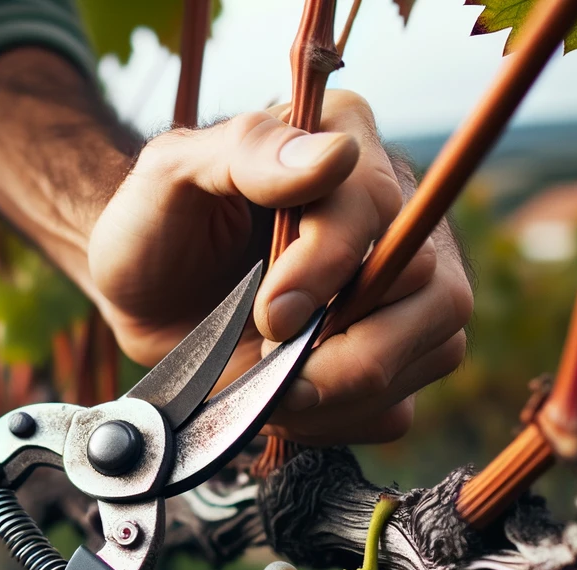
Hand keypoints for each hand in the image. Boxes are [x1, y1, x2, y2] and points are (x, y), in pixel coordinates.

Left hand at [88, 90, 472, 445]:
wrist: (140, 296)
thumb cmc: (153, 227)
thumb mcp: (172, 173)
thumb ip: (246, 151)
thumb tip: (335, 157)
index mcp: (346, 142)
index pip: (377, 210)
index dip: (327, 270)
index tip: (269, 314)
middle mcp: (393, 217)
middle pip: (433, 291)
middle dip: (350, 350)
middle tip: (274, 365)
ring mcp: (404, 293)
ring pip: (436, 350)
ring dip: (347, 391)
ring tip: (274, 389)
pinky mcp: (388, 360)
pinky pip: (398, 407)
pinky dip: (341, 420)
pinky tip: (287, 404)